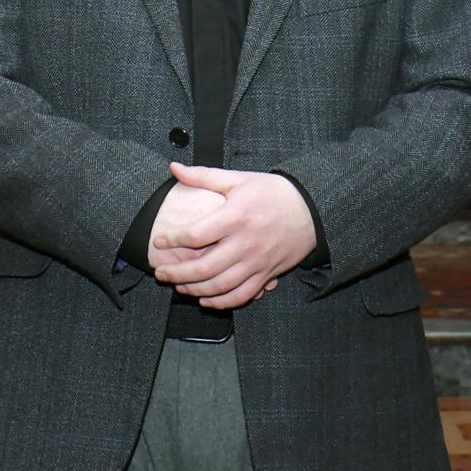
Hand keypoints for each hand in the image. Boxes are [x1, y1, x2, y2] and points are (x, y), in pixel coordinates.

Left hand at [150, 163, 316, 309]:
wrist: (311, 209)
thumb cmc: (272, 192)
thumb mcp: (239, 179)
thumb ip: (204, 176)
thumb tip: (174, 168)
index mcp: (236, 217)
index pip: (197, 234)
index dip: (173, 239)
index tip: (159, 240)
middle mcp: (245, 243)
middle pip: (205, 267)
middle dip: (177, 273)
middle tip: (160, 272)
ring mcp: (257, 262)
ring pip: (220, 286)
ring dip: (195, 290)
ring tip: (178, 286)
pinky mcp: (266, 275)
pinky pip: (241, 296)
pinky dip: (221, 302)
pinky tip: (206, 300)